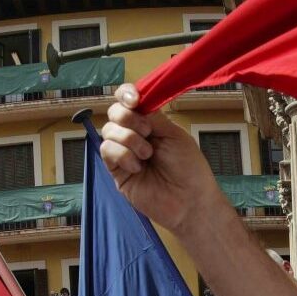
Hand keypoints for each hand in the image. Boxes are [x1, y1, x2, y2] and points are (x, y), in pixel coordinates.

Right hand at [100, 84, 229, 236]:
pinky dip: (122, 155)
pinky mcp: (116, 171)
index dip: (126, 94)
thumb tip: (136, 101)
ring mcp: (123, 153)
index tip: (134, 99)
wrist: (189, 201)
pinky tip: (138, 167)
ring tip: (147, 155)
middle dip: (127, 117)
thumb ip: (153, 117)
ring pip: (108, 131)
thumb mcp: (174, 135)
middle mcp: (134, 135)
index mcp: (150, 123)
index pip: (129, 101)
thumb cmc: (189, 169)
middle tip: (147, 132)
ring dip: (128, 139)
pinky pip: (107, 151)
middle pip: (114, 113)